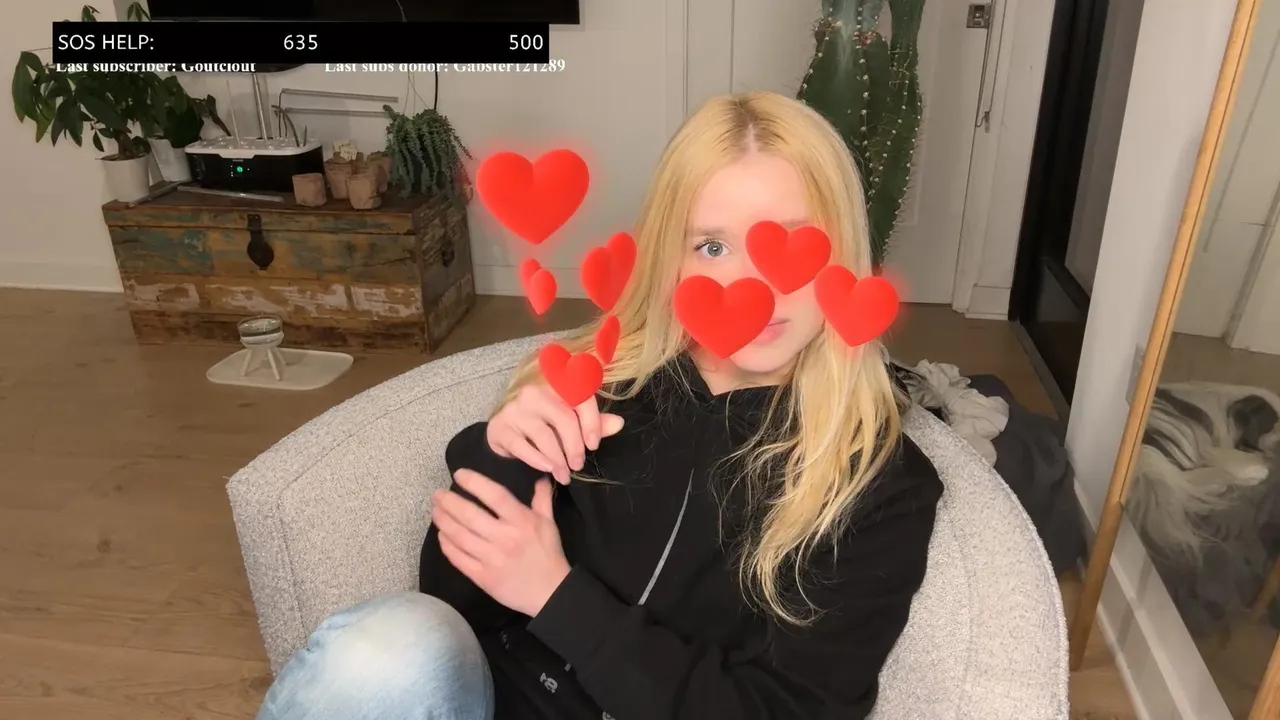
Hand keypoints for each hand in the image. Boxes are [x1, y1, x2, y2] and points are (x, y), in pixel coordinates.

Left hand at [432, 470, 570, 617]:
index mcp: (522, 521)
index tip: (459, 475)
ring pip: (460, 536)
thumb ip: (542, 499)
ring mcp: (492, 559)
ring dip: (443, 521)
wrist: (550, 593)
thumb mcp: (549, 523)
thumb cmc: (548, 554)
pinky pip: (459, 558)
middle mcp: (505, 538)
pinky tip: (442, 535)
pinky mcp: (483, 578)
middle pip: (470, 515)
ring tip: (435, 511)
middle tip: (437, 494)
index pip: (495, 495)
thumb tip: (540, 476)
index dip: (474, 482)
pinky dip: (447, 545)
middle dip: (449, 502)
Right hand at [487, 383, 624, 483]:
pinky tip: (548, 469)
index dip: (592, 422)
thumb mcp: (569, 421)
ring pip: (545, 436)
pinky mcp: (501, 427)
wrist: (504, 432)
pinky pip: (523, 447)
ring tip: (565, 475)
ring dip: (558, 460)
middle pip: (564, 419)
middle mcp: (534, 392)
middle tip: (578, 466)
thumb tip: (619, 423)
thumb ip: (593, 422)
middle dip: (575, 447)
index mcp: (555, 385)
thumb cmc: (543, 425)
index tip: (594, 445)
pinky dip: (538, 461)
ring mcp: (515, 409)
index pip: (580, 398)